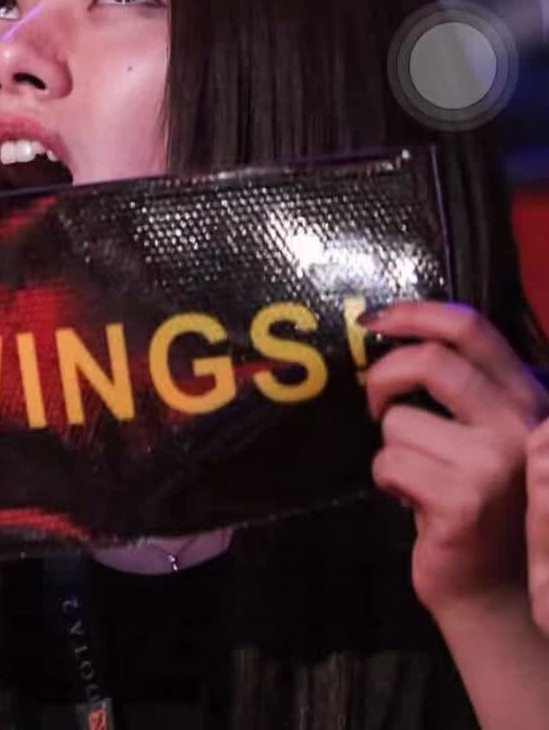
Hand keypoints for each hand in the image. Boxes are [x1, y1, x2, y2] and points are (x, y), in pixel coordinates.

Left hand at [366, 301, 548, 620]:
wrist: (496, 590)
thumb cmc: (480, 501)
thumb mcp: (488, 433)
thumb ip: (466, 387)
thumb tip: (396, 329)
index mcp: (528, 399)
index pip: (472, 329)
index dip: (415, 313)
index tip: (375, 320)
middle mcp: (522, 426)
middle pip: (431, 363)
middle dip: (384, 376)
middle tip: (374, 401)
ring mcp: (495, 464)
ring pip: (399, 421)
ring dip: (391, 447)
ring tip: (418, 475)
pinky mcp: (462, 501)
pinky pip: (389, 462)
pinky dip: (387, 479)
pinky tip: (415, 501)